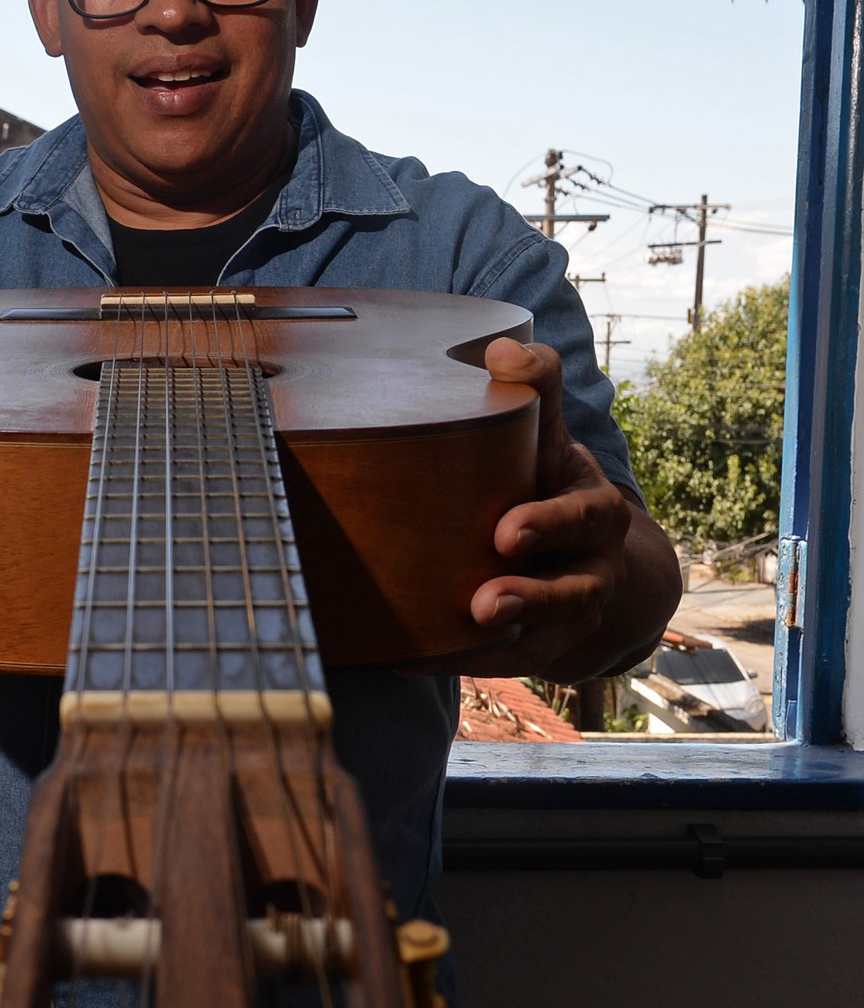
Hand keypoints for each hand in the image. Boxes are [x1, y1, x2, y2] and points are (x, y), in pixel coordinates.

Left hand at [467, 339, 632, 677]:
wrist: (586, 557)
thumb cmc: (548, 483)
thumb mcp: (547, 437)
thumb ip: (532, 389)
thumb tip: (498, 346)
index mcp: (594, 509)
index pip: (581, 512)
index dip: (550, 523)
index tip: (505, 531)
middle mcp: (593, 565)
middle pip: (573, 586)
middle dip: (533, 590)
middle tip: (485, 598)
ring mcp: (574, 612)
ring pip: (551, 630)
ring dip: (512, 629)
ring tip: (474, 622)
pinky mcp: (549, 646)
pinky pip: (514, 660)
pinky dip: (468, 658)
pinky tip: (413, 655)